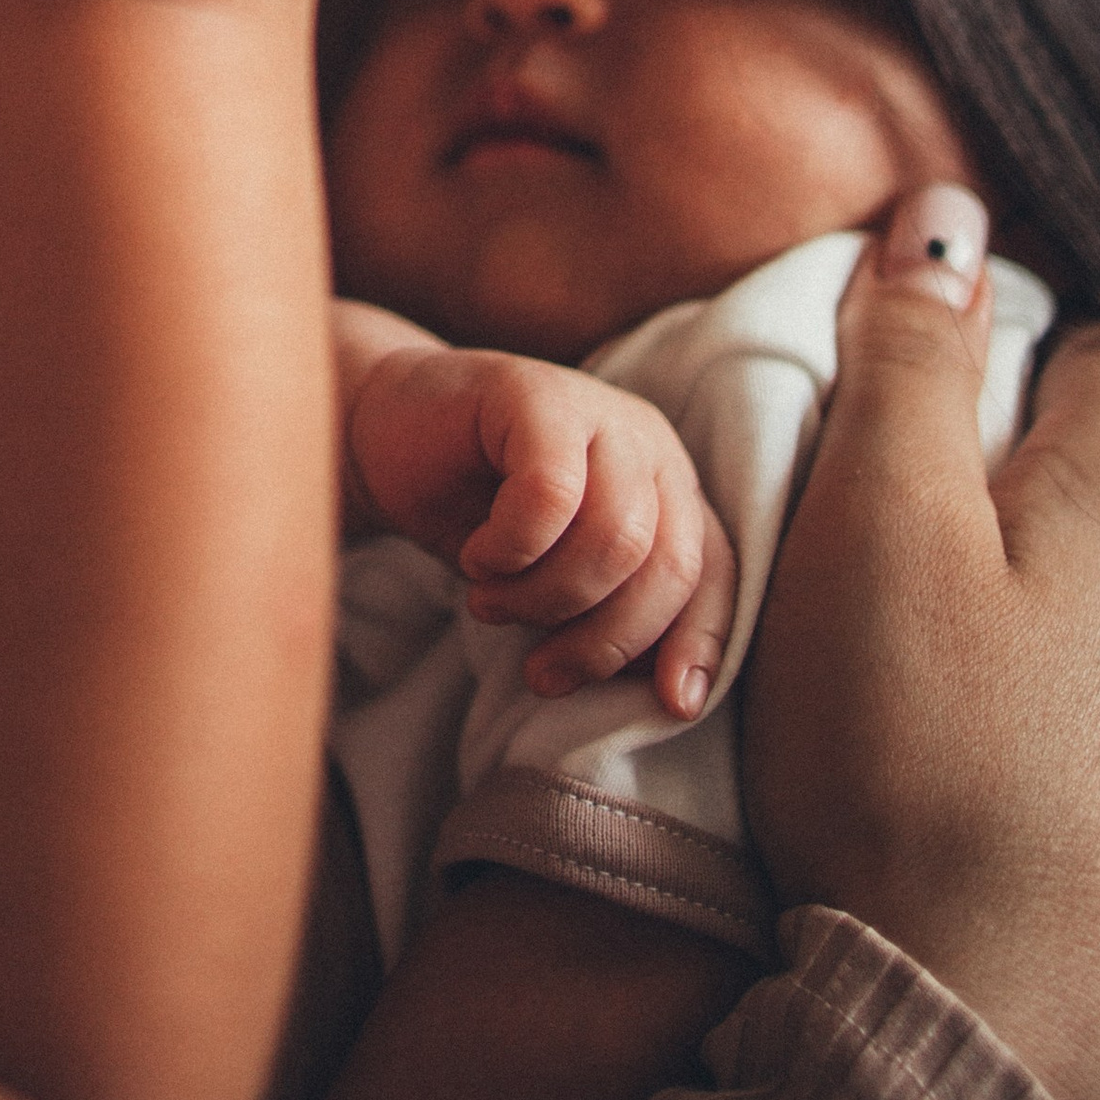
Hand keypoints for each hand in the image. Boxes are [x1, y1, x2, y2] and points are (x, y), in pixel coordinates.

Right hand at [344, 328, 737, 714]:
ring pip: (615, 537)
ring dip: (546, 598)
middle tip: (539, 671)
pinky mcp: (536, 394)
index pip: (713, 571)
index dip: (701, 642)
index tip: (670, 705)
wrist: (386, 434)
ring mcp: (596, 410)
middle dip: (604, 638)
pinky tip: (478, 556)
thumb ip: (617, 613)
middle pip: (666, 564)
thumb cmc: (478, 515)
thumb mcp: (558, 577)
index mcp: (667, 487)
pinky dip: (511, 549)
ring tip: (491, 604)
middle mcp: (647, 443)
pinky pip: (549, 495)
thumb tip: (675, 695)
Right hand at [744, 187, 1099, 1099]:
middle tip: (896, 586)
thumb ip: (906, 350)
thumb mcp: (872, 517)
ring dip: (1032, 609)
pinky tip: (990, 769)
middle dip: (1012, 491)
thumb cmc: (920, 757)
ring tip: (932, 690)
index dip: (972, 379)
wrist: (996, 1030)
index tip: (889, 465)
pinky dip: (1058, 707)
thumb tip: (939, 214)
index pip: (1080, 345)